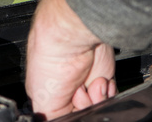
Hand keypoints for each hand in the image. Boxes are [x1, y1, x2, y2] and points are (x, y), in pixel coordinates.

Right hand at [26, 0, 116, 118]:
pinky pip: (111, 95)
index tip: (68, 110)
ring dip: (95, 100)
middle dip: (82, 106)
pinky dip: (107, 91)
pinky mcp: (103, 75)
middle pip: (82, 112)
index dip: (70, 115)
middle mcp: (69, 89)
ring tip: (88, 85)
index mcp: (50, 95)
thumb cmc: (49, 60)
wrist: (71, 37)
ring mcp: (87, 82)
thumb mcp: (41, 102)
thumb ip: (50, 117)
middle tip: (77, 93)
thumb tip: (58, 121)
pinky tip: (99, 82)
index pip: (65, 116)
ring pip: (97, 106)